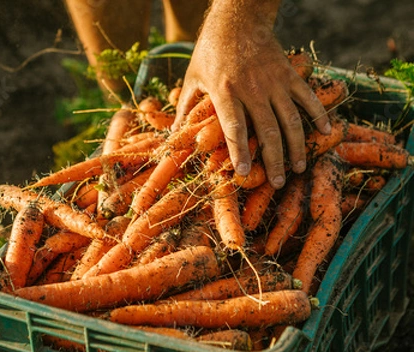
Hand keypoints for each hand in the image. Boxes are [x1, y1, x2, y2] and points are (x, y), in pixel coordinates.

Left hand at [173, 0, 330, 188]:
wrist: (237, 19)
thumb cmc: (210, 51)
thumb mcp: (193, 78)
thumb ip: (185, 108)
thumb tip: (174, 134)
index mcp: (224, 91)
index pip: (234, 127)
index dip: (239, 151)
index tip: (243, 172)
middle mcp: (252, 89)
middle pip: (267, 130)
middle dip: (274, 160)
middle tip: (278, 183)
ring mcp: (273, 81)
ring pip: (290, 119)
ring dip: (297, 146)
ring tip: (299, 168)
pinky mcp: (288, 74)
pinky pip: (307, 97)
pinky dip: (318, 114)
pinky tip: (325, 132)